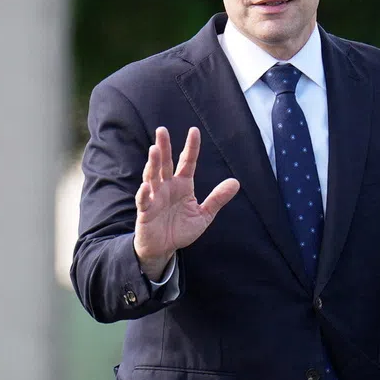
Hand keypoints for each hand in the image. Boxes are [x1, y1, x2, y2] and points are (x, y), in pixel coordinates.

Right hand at [134, 126, 239, 279]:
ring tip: (154, 150)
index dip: (191, 147)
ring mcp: (155, 197)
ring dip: (152, 164)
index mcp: (183, 185)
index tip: (194, 131)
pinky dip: (144, 194)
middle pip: (165, 163)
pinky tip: (145, 186)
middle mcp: (167, 187)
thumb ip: (217, 199)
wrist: (164, 248)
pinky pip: (144, 201)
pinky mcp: (145, 212)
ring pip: (152, 177)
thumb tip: (236, 182)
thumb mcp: (204, 215)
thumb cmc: (181, 229)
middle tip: (162, 130)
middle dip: (164, 147)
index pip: (187, 162)